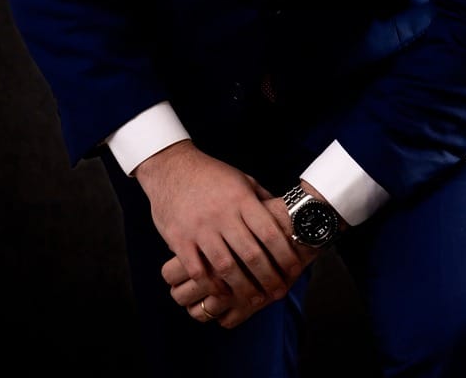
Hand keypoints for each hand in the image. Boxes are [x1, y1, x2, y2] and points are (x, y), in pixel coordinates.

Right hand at [135, 141, 305, 327]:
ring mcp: (200, 228)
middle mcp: (222, 214)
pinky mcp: (179, 239)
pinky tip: (223, 294)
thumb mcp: (241, 178)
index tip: (295, 269)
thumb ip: (260, 199)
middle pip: (251, 254)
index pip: (269, 232)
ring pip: (226, 266)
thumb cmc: (211, 175)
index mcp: (241, 198)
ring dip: (243, 287)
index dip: (284, 254)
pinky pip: (198, 269)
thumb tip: (285, 215)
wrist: (171, 167)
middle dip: (268, 277)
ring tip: (255, 300)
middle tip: (279, 292)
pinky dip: (212, 285)